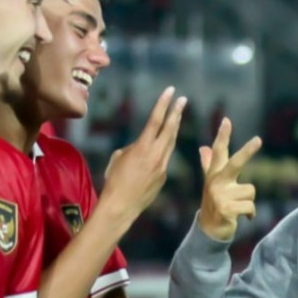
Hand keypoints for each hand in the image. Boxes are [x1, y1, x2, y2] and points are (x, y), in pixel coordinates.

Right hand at [98, 86, 185, 222]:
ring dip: (173, 130)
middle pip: (170, 130)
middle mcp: (156, 155)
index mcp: (143, 147)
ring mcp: (162, 167)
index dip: (163, 104)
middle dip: (176, 113)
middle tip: (183, 100)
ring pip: (171, 144)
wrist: (121, 205)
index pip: (155, 120)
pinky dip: (164, 151)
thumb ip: (133, 148)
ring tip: (177, 117)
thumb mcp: (118, 157)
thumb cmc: (114, 180)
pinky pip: (165, 159)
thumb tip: (141, 148)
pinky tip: (160, 148)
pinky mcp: (163, 177)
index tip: (170, 91)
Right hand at [197, 118, 261, 241]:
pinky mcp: (226, 209)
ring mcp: (220, 196)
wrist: (208, 230)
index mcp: (214, 174)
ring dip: (249, 202)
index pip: (218, 152)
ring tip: (238, 209)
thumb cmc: (215, 204)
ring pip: (250, 191)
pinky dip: (251, 214)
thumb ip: (208, 165)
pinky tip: (243, 218)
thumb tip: (203, 148)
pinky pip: (250, 206)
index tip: (227, 120)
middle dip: (247, 151)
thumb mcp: (212, 183)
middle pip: (235, 163)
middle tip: (258, 139)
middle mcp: (216, 182)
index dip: (222, 136)